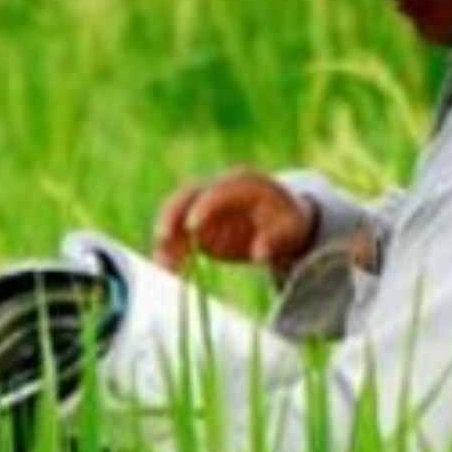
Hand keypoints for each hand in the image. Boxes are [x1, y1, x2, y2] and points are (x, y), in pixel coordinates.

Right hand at [152, 168, 317, 273]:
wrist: (279, 222)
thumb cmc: (286, 222)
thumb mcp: (290, 230)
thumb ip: (274, 239)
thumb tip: (259, 254)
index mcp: (243, 183)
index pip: (218, 190)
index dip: (203, 207)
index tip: (191, 227)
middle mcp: (219, 188)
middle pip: (188, 193)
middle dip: (172, 213)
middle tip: (162, 238)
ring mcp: (204, 204)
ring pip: (176, 214)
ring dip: (166, 237)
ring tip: (164, 264)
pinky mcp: (196, 223)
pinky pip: (177, 233)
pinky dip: (170, 248)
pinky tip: (167, 267)